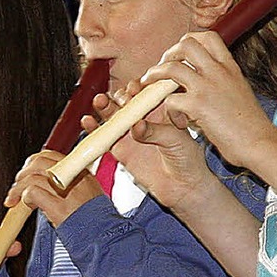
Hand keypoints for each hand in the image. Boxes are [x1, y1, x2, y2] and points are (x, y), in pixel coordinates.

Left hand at [4, 150, 101, 226]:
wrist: (104, 239)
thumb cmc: (97, 221)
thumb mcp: (89, 193)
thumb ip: (71, 183)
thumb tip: (48, 180)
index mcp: (81, 172)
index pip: (50, 156)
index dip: (33, 163)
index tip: (27, 172)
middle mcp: (74, 178)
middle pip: (39, 163)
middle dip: (22, 173)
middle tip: (17, 185)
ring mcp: (67, 192)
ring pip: (32, 177)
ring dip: (18, 188)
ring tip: (14, 198)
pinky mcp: (59, 208)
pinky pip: (33, 193)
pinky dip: (25, 198)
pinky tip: (26, 206)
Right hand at [83, 86, 218, 210]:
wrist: (183, 188)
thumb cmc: (188, 161)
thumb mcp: (177, 141)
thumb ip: (156, 131)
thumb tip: (137, 126)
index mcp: (161, 110)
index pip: (146, 92)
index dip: (139, 88)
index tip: (137, 89)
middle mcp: (144, 119)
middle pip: (126, 100)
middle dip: (122, 97)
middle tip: (124, 101)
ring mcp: (131, 133)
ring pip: (113, 115)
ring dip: (104, 106)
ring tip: (100, 101)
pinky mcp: (120, 149)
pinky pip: (104, 136)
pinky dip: (94, 128)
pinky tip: (88, 121)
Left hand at [141, 31, 275, 167]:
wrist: (260, 143)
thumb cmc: (251, 125)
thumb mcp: (240, 91)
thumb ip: (223, 80)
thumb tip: (206, 78)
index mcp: (230, 67)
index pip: (208, 37)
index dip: (189, 41)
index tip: (181, 54)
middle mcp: (218, 72)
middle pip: (186, 45)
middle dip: (168, 53)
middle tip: (162, 67)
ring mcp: (207, 87)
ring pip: (171, 68)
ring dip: (155, 75)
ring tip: (150, 84)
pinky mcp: (197, 105)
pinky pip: (170, 99)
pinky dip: (169, 110)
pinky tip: (178, 122)